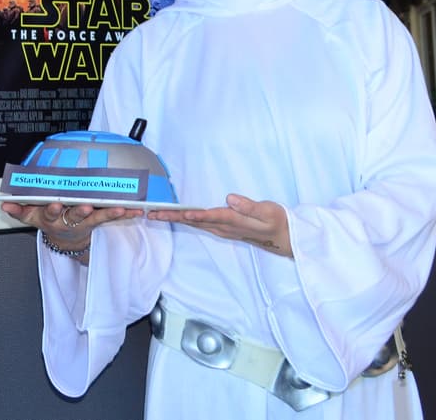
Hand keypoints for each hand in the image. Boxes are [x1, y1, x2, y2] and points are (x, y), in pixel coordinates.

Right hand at [0, 201, 143, 261]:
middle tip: (86, 206)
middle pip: (74, 216)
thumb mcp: (31, 217)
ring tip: (119, 208)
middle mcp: (68, 220)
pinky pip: (111, 217)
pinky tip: (135, 209)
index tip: (55, 204)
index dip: (52, 209)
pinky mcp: (97, 221)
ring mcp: (84, 222)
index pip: (49, 212)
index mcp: (51, 217)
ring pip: (96, 218)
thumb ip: (18, 209)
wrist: (65, 239)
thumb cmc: (49, 219)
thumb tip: (4, 205)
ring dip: (108, 213)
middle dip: (80, 211)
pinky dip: (124, 214)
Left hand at [147, 194, 292, 256]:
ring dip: (175, 219)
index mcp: (234, 221)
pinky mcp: (221, 228)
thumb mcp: (268, 212)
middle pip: (195, 221)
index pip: (212, 217)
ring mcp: (221, 229)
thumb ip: (250, 207)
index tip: (182, 212)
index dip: (197, 215)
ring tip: (156, 215)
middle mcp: (224, 227)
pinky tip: (176, 216)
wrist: (281, 237)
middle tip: (153, 214)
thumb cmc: (276, 221)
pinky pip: (199, 224)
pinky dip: (184, 219)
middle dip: (174, 218)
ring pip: (194, 223)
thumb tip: (230, 198)